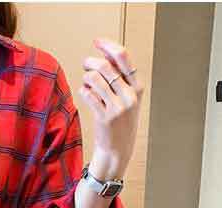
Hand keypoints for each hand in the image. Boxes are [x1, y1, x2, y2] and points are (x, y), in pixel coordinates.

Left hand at [78, 38, 144, 178]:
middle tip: (86, 64)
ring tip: (87, 82)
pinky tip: (86, 93)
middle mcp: (129, 96)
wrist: (118, 150)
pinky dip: (84, 90)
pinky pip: (88, 95)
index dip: (108, 46)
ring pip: (95, 78)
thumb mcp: (127, 99)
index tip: (97, 42)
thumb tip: (105, 55)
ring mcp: (117, 107)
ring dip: (87, 77)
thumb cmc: (120, 122)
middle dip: (92, 61)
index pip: (123, 57)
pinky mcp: (105, 118)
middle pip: (106, 66)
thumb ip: (119, 78)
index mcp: (137, 87)